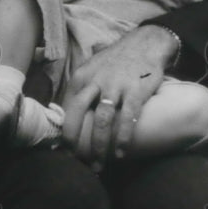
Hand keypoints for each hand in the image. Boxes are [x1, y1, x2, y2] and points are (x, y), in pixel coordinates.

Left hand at [61, 25, 175, 168]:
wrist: (145, 43)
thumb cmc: (116, 59)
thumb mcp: (93, 66)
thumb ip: (81, 85)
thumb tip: (65, 105)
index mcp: (81, 76)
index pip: (66, 106)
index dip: (64, 127)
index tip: (62, 146)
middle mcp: (95, 81)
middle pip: (78, 113)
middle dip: (73, 139)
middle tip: (73, 159)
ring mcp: (115, 86)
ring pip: (101, 120)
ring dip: (98, 146)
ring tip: (98, 165)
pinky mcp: (135, 92)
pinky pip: (126, 118)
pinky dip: (122, 138)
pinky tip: (120, 153)